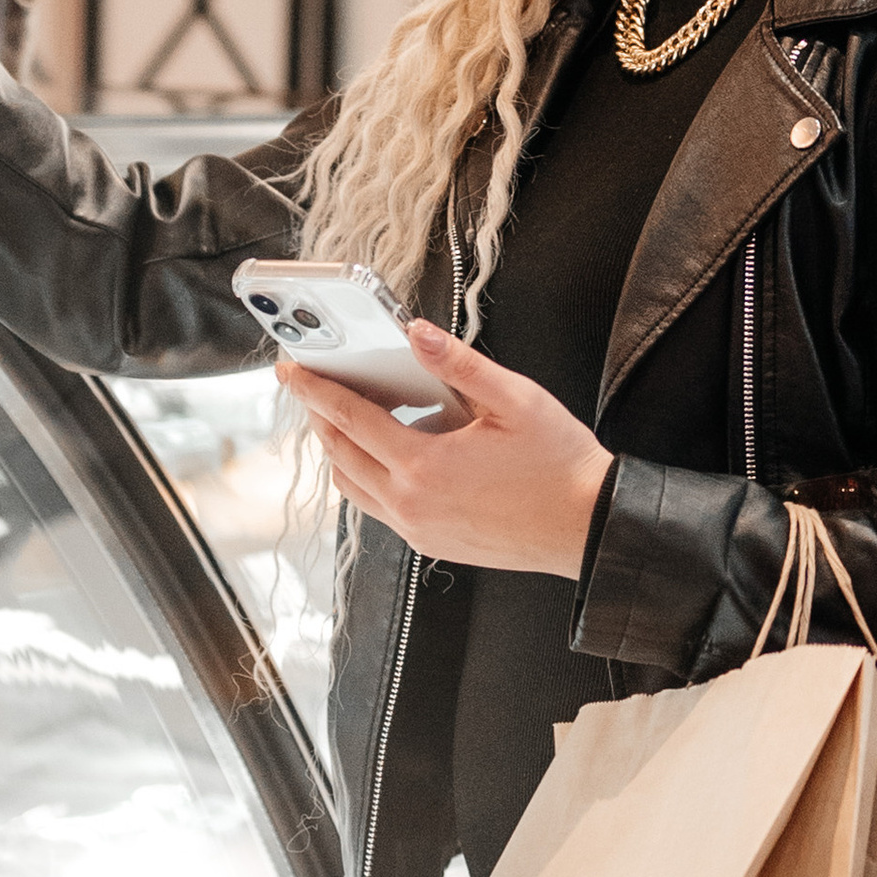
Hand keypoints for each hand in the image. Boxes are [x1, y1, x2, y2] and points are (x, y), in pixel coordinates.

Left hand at [279, 322, 611, 576]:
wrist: (586, 528)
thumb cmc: (558, 465)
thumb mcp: (514, 399)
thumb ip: (458, 364)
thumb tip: (415, 333)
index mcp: (424, 465)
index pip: (348, 418)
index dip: (314, 389)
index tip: (291, 370)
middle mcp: (410, 503)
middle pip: (339, 454)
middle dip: (319, 417)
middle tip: (313, 387)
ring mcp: (417, 528)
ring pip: (351, 486)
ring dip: (339, 451)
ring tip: (347, 418)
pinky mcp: (429, 543)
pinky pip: (376, 507)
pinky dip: (366, 476)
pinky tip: (390, 454)